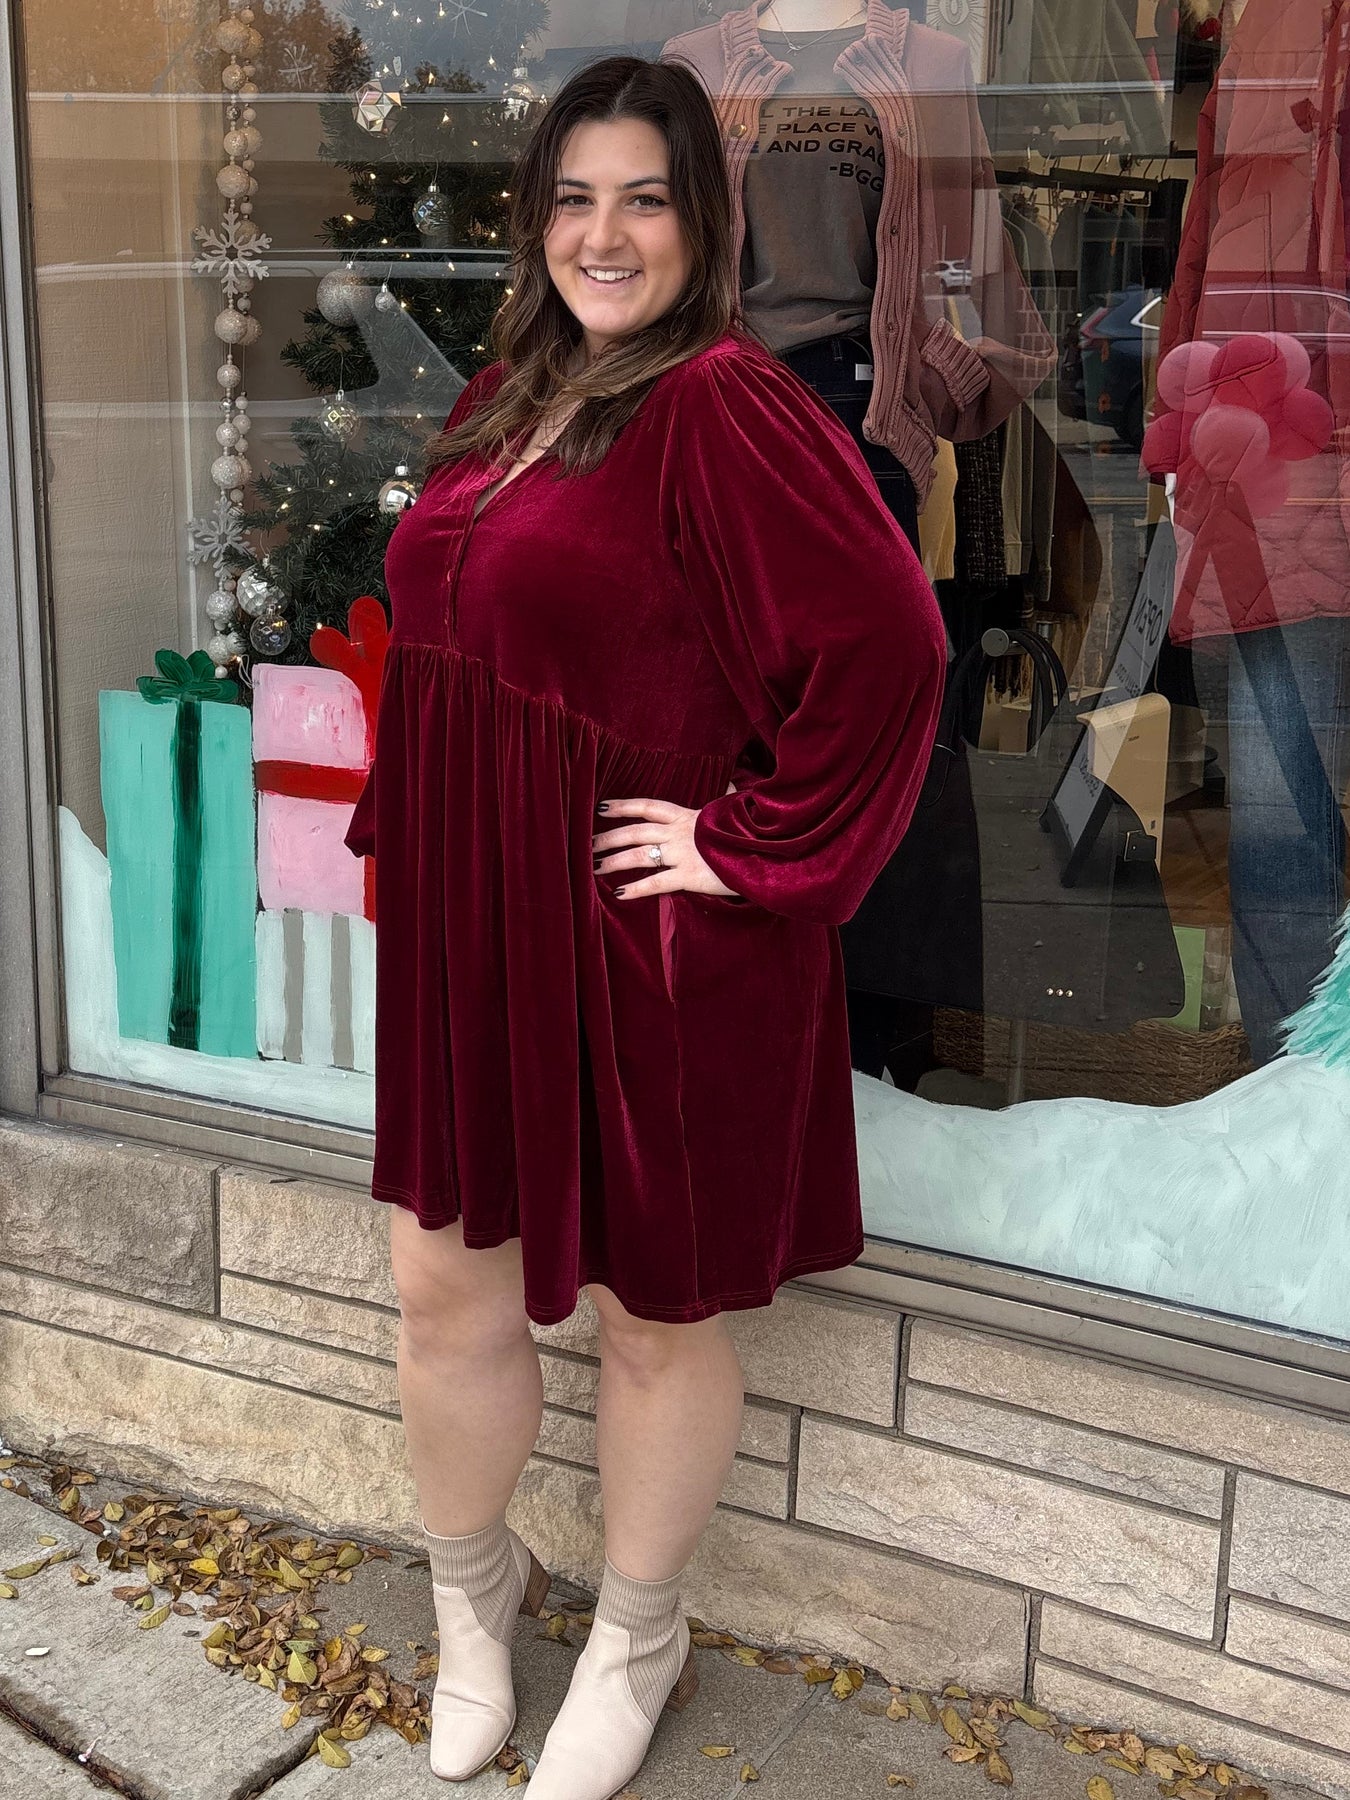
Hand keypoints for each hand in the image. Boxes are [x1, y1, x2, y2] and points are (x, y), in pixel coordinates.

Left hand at [592, 788, 742, 900]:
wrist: (766, 849)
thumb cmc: (748, 831)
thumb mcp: (732, 810)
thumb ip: (724, 798)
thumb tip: (730, 784)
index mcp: (687, 815)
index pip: (648, 806)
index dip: (623, 806)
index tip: (602, 807)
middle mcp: (679, 832)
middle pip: (634, 831)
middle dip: (608, 838)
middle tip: (586, 845)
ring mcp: (683, 853)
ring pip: (639, 855)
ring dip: (614, 862)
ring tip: (594, 868)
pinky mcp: (689, 875)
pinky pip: (656, 882)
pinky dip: (636, 889)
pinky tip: (619, 894)